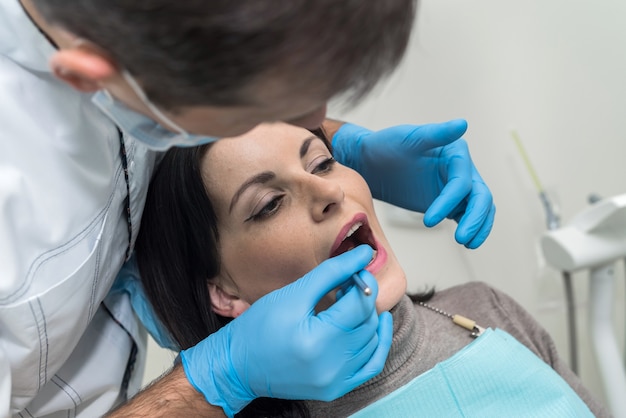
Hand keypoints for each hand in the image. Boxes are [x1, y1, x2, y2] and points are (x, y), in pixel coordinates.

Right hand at [179, 245, 392, 416]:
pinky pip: (371, 365)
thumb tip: (362, 254)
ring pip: (372, 342)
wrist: (237, 365)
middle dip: (364, 297)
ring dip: (369, 317)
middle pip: (367, 322)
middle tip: (349, 283)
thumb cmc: (258, 328)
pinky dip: (378, 344)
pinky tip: (376, 324)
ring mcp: (334, 381)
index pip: (359, 304)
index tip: (357, 266)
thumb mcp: (294, 293)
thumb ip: (331, 272)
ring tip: (352, 303)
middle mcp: (330, 366)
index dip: (363, 280)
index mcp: (317, 340)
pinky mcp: (335, 389)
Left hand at [332, 119, 494, 248]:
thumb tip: (463, 123)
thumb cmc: (386, 146)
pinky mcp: (450, 202)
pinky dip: (472, 228)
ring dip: (478, 226)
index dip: (449, 202)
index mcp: (455, 153)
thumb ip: (436, 134)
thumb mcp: (408, 138)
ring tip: (467, 243)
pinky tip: (467, 243)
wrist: (371, 163)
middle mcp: (462, 169)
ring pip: (479, 208)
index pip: (462, 181)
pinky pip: (467, 216)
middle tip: (461, 239)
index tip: (429, 221)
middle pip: (480, 196)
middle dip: (474, 218)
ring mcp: (456, 187)